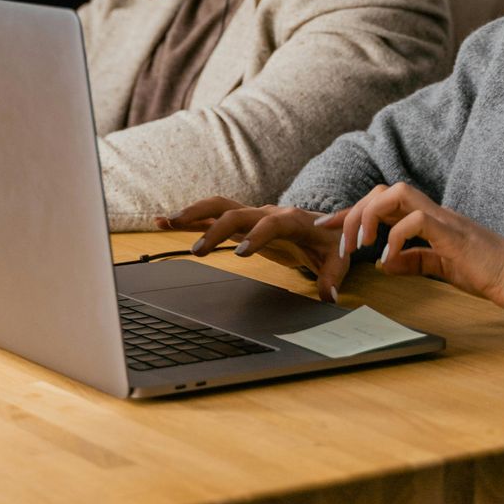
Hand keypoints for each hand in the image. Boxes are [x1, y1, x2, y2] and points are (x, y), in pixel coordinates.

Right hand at [159, 197, 350, 302]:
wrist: (326, 224)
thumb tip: (327, 296)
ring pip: (219, 207)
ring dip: (194, 214)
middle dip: (216, 229)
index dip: (256, 235)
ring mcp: (252, 215)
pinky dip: (189, 218)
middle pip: (237, 212)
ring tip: (168, 222)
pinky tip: (165, 221)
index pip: (272, 222)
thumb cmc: (331, 241)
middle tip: (199, 252)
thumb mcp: (338, 258)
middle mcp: (268, 211)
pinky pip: (212, 216)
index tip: (240, 252)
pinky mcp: (241, 222)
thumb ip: (332, 277)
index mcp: (293, 219)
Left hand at [319, 183, 503, 308]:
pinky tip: (390, 258)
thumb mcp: (439, 266)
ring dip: (370, 216)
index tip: (328, 226)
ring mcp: (442, 218)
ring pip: (396, 194)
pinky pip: (416, 221)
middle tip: (339, 239)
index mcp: (427, 219)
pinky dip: (396, 238)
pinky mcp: (451, 232)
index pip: (383, 204)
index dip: (352, 212)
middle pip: (383, 191)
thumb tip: (383, 263)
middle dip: (354, 211)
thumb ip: (413, 261)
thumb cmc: (483, 271)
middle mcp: (432, 211)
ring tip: (360, 243)